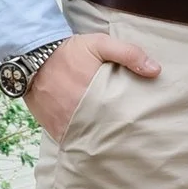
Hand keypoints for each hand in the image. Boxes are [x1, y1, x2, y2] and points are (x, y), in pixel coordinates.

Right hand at [26, 33, 159, 141]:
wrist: (31, 56)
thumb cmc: (68, 51)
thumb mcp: (100, 44)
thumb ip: (128, 54)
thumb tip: (156, 70)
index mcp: (95, 96)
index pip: (119, 120)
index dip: (131, 126)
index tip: (142, 128)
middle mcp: (79, 115)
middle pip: (105, 135)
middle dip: (117, 138)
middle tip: (132, 141)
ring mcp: (64, 125)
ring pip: (88, 141)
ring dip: (99, 142)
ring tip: (114, 144)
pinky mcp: (52, 128)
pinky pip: (70, 141)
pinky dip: (80, 142)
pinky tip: (92, 142)